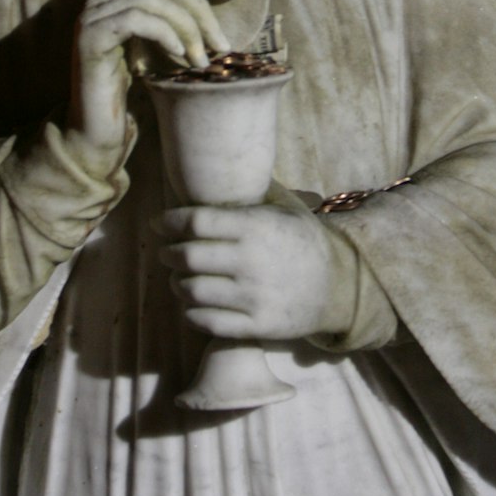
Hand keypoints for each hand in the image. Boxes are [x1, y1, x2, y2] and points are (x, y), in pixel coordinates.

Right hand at [68, 0, 238, 157]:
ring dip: (187, 26)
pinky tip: (178, 56)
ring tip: (202, 59)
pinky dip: (164, 33)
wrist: (96, 131)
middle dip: (199, 7)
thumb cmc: (135, 88)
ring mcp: (92, 14)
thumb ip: (179, 17)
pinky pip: (135, 19)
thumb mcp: (162, 45)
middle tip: (222, 44)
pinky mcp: (90, 38)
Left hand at [154, 202, 354, 340]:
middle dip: (168, 254)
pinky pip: (208, 322)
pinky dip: (191, 312)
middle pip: (188, 256)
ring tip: (177, 278)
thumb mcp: (285, 207)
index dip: (170, 221)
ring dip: (177, 284)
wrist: (338, 286)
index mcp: (256, 227)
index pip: (198, 221)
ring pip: (193, 291)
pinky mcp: (257, 326)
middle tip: (166, 252)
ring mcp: (253, 297)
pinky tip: (191, 304)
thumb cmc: (304, 240)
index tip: (157, 223)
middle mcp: (251, 262)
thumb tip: (217, 169)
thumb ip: (253, 192)